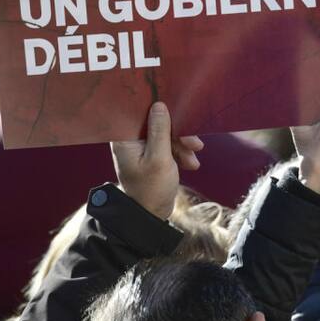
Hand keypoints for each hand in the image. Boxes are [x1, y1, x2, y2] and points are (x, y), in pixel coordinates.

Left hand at [110, 102, 202, 219]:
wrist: (152, 215)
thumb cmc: (151, 189)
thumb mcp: (159, 158)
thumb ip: (160, 131)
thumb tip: (159, 105)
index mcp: (125, 139)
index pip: (140, 113)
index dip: (159, 109)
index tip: (177, 110)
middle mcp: (131, 141)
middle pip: (158, 123)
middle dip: (178, 133)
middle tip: (194, 144)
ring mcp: (143, 148)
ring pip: (167, 134)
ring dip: (183, 145)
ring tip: (193, 161)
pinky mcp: (154, 155)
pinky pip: (170, 146)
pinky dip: (181, 153)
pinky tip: (190, 164)